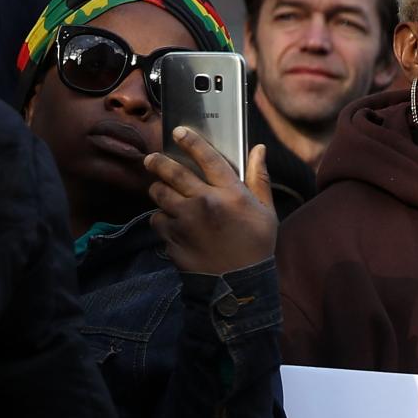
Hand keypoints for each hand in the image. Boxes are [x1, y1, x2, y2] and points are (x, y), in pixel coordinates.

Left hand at [143, 129, 276, 275]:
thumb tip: (258, 149)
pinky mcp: (173, 239)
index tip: (178, 132)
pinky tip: (168, 220)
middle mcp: (204, 202)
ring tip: (160, 190)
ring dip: (158, 190)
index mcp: (230, 193)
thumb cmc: (255, 247)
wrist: (239, 285)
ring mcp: (185, 221)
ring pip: (160, 195)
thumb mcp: (266, 211)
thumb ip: (260, 178)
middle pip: (173, 173)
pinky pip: (157, 220)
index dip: (191, 141)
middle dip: (158, 162)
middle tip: (150, 159)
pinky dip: (160, 218)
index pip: (207, 158)